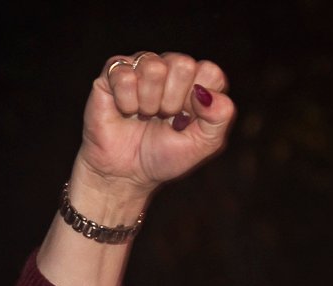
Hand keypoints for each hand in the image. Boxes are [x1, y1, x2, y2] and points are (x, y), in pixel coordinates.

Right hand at [74, 51, 232, 209]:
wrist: (127, 174)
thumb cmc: (165, 156)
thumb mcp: (203, 144)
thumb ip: (219, 117)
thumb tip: (208, 93)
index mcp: (196, 81)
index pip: (210, 71)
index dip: (198, 102)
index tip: (187, 120)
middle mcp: (170, 67)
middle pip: (183, 64)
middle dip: (173, 101)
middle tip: (164, 118)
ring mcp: (141, 66)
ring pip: (153, 67)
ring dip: (149, 102)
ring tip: (145, 115)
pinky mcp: (113, 72)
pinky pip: (125, 76)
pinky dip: (126, 103)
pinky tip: (125, 111)